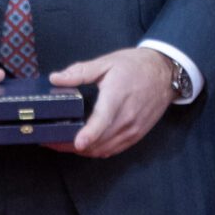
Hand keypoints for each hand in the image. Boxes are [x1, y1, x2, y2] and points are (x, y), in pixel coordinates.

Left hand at [51, 48, 176, 158]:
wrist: (164, 73)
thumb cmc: (134, 66)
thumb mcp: (106, 63)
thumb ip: (80, 72)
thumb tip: (55, 78)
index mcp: (117, 96)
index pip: (103, 119)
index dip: (90, 134)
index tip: (77, 142)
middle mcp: (127, 118)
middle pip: (98, 141)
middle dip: (71, 145)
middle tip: (50, 139)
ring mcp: (133, 130)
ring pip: (103, 150)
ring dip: (82, 150)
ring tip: (61, 143)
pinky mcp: (136, 136)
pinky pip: (112, 150)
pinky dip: (96, 151)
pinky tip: (83, 145)